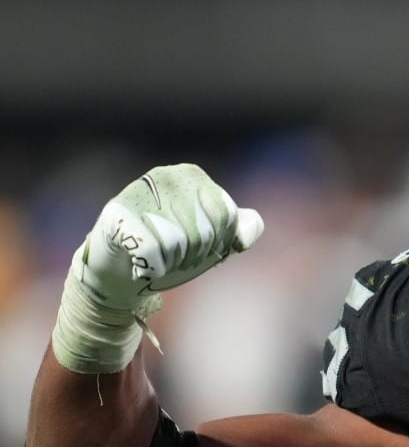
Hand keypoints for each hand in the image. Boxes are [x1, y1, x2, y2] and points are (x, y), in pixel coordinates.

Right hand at [52, 164, 263, 372]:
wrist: (119, 271)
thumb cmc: (169, 251)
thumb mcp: (210, 241)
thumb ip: (237, 231)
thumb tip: (253, 223)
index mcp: (193, 177)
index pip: (226, 217)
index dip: (217, 244)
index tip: (199, 249)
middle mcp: (166, 176)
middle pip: (205, 230)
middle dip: (194, 255)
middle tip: (175, 257)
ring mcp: (139, 190)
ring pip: (179, 241)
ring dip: (172, 262)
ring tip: (158, 258)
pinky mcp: (117, 213)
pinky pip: (153, 250)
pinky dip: (151, 267)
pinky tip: (140, 262)